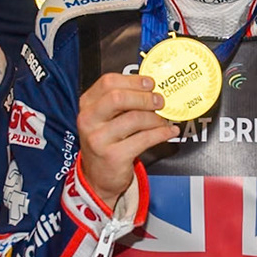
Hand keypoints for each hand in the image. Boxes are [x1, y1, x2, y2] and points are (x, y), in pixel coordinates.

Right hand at [76, 73, 177, 208]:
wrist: (98, 176)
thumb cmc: (106, 141)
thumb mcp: (105, 118)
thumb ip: (122, 101)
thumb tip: (151, 88)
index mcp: (87, 105)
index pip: (108, 82)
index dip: (133, 80)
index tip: (150, 83)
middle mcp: (89, 120)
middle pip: (118, 98)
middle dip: (145, 97)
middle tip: (160, 101)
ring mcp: (99, 139)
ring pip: (134, 119)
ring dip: (155, 118)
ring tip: (164, 120)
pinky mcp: (113, 156)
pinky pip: (144, 139)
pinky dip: (161, 133)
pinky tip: (169, 131)